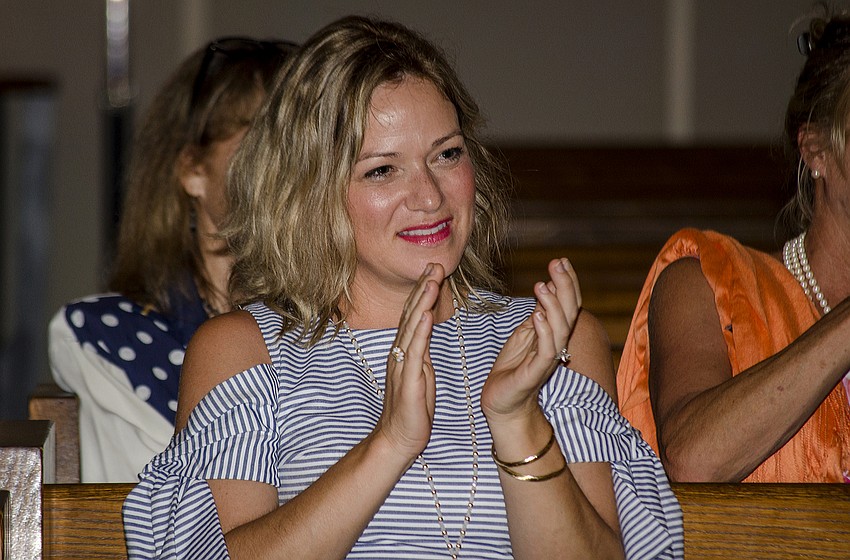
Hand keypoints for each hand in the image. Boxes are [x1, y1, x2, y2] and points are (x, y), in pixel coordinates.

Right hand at [374, 263, 444, 460]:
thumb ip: (422, 352)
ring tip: (431, 280)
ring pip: (412, 327)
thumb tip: (425, 332)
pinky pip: (415, 352)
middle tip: (434, 264)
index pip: (414, 315)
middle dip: (424, 288)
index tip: (434, 270)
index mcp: (406, 351)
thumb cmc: (411, 408)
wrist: (398, 438)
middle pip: (411, 314)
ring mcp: (402, 365)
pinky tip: (425, 315)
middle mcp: (401, 353)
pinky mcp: (408, 380)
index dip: (424, 292)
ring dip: (422, 302)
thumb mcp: (421, 373)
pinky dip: (419, 332)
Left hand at [482, 258, 581, 423]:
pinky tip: (537, 316)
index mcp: (554, 334)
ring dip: (552, 305)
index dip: (567, 282)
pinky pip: (547, 351)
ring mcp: (548, 359)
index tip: (560, 260)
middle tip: (556, 263)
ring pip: (561, 329)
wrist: (503, 402)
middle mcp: (557, 345)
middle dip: (565, 286)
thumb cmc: (513, 368)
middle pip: (569, 312)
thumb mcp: (524, 335)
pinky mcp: (536, 373)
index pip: (568, 304)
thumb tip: (546, 287)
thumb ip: (537, 314)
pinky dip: (544, 332)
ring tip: (542, 285)